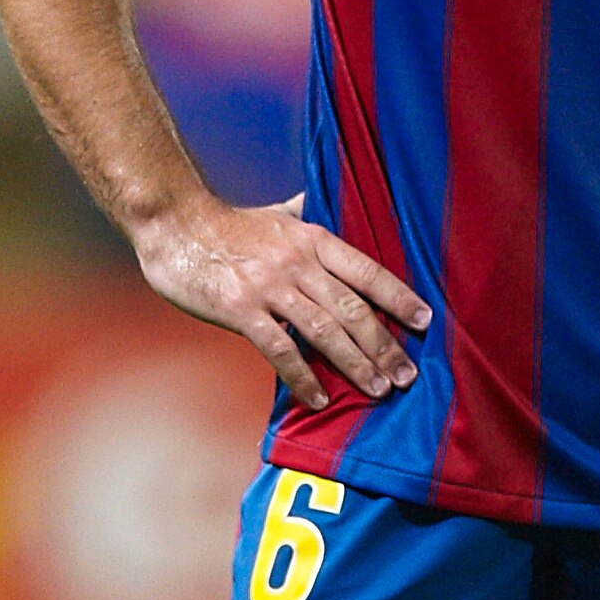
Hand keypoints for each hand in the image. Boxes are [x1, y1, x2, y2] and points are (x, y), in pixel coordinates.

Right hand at [134, 193, 429, 413]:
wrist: (174, 224)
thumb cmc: (227, 224)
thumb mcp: (277, 213)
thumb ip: (307, 213)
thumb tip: (326, 200)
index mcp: (312, 239)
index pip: (367, 271)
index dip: (399, 297)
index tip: (424, 321)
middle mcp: (297, 263)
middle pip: (353, 309)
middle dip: (385, 345)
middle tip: (407, 376)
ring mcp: (269, 287)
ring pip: (325, 332)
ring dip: (356, 365)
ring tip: (378, 390)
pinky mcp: (241, 310)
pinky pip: (281, 350)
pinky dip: (303, 377)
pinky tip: (319, 398)